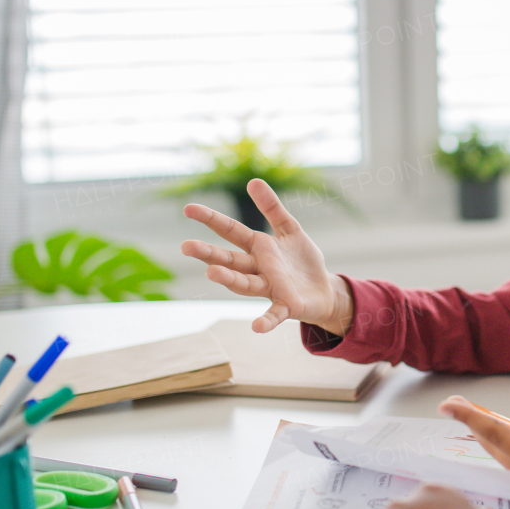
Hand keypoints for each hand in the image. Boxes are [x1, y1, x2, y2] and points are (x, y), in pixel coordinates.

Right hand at [181, 178, 353, 334]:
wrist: (323, 290)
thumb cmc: (302, 260)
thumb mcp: (289, 229)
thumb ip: (272, 208)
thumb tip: (253, 180)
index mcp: (258, 248)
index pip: (230, 231)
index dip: (211, 219)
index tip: (187, 208)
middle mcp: (258, 269)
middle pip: (230, 260)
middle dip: (209, 254)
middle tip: (186, 246)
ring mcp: (270, 288)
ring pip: (245, 284)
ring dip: (229, 280)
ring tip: (211, 273)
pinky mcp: (287, 306)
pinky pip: (274, 314)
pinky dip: (265, 321)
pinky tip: (255, 327)